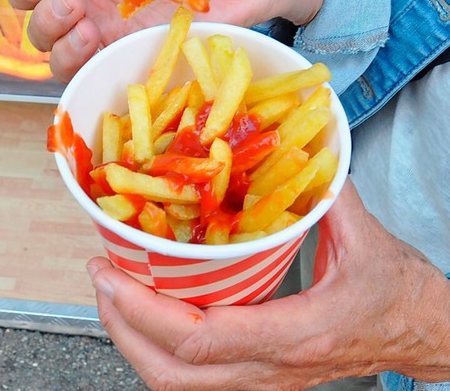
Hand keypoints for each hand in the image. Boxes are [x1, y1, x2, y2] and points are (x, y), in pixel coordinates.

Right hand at [6, 0, 324, 81]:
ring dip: (63, 47)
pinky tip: (104, 50)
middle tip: (72, 3)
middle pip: (44, 28)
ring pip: (64, 58)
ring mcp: (117, 39)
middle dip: (46, 19)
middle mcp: (96, 8)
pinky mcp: (141, 61)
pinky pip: (102, 76)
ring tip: (88, 30)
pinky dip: (91, 70)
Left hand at [86, 179, 449, 389]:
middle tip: (100, 281)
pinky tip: (147, 315)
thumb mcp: (367, 238)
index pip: (202, 338)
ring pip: (178, 385)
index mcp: (297, 332)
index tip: (111, 275)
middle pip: (174, 373)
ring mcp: (265, 379)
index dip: (144, 311)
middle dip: (123, 328)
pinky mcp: (260, 376)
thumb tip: (295, 150)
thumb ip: (325, 191)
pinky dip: (158, 348)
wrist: (424, 334)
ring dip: (134, 342)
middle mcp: (273, 368)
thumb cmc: (401, 294)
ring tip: (113, 296)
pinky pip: (194, 378)